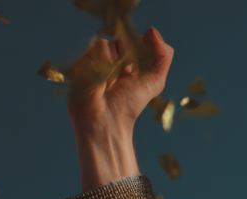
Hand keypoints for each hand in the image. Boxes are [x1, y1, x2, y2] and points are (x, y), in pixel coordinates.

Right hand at [66, 27, 173, 190]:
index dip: (140, 52)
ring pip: (109, 43)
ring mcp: (98, 58)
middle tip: (125, 76)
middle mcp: (115, 58)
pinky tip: (98, 78)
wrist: (103, 119)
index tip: (137, 70)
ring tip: (110, 81)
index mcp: (133, 60)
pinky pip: (96, 49)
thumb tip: (151, 30)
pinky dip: (101, 62)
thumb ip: (163, 56)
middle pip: (124, 39)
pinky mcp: (83, 60)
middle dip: (128, 56)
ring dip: (114, 62)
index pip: (138, 40)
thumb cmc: (130, 103)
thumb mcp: (155, 81)